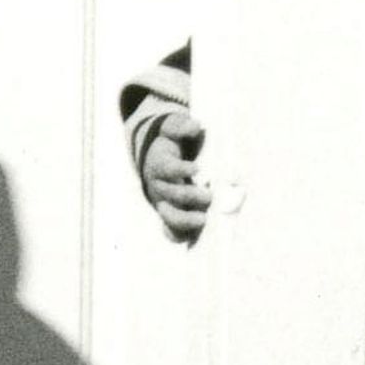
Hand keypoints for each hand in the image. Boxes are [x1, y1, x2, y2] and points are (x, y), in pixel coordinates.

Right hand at [132, 104, 212, 244]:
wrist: (155, 157)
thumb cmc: (170, 142)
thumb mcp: (172, 128)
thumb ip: (181, 126)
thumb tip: (195, 127)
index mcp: (160, 164)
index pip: (168, 169)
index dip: (181, 170)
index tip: (197, 168)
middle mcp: (159, 185)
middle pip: (171, 194)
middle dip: (190, 196)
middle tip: (208, 196)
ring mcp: (162, 202)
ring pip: (169, 215)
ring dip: (185, 220)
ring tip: (203, 220)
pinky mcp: (168, 213)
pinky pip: (169, 230)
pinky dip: (178, 235)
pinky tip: (191, 239)